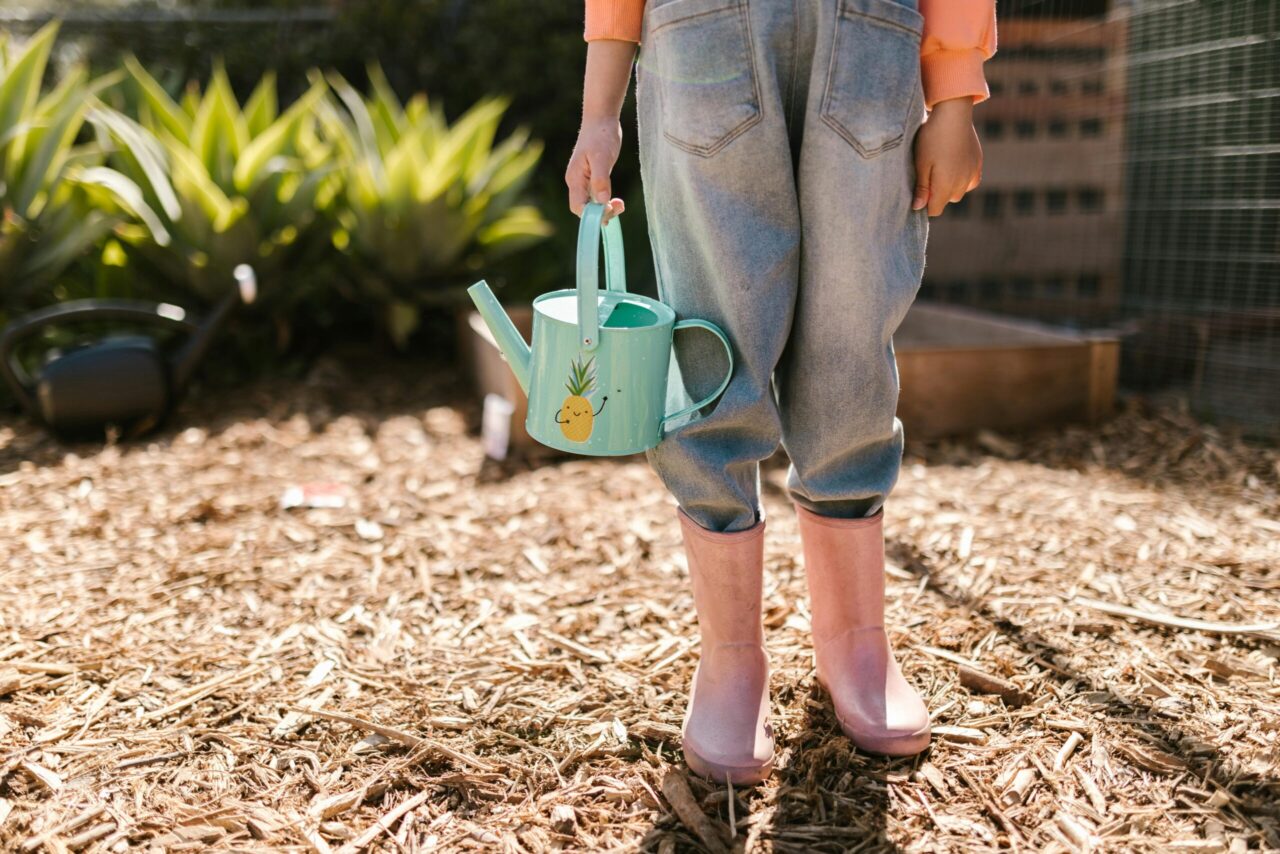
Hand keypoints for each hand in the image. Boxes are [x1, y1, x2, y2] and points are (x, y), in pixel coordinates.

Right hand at [566, 116, 625, 221]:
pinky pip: (597, 197)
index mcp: (575, 178)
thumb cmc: (601, 135)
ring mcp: (584, 181)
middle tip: (619, 207)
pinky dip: (606, 202)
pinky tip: (617, 201)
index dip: (592, 215)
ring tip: (621, 204)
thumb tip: (603, 201)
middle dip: (600, 213)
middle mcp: (577, 182)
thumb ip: (601, 180)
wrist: (601, 118)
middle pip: (584, 208)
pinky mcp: (592, 178)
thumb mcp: (602, 157)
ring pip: (591, 204)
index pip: (578, 206)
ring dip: (605, 209)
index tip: (609, 211)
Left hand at [912, 97, 982, 216]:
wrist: (954, 113)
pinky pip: (970, 181)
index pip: (934, 210)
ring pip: (959, 191)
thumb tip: (918, 208)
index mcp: (946, 186)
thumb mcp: (921, 163)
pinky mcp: (978, 163)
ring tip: (940, 167)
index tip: (919, 190)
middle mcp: (962, 183)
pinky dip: (962, 178)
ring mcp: (972, 173)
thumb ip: (922, 187)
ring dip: (950, 186)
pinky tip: (954, 166)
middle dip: (937, 194)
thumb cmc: (932, 138)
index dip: (925, 203)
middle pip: (947, 200)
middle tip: (928, 173)